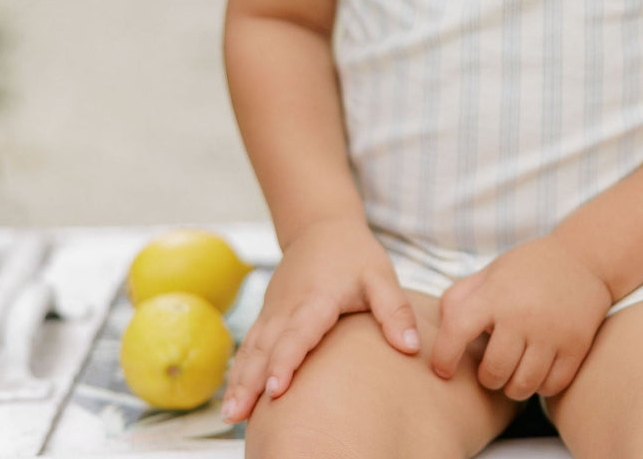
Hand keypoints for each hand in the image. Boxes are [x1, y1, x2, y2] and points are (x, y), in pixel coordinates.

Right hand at [221, 219, 419, 422]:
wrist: (321, 226)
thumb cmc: (355, 254)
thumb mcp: (380, 275)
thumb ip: (395, 311)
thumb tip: (412, 348)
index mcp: (318, 298)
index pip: (299, 333)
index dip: (286, 361)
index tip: (276, 390)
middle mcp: (289, 306)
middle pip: (266, 347)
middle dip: (251, 382)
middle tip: (238, 416)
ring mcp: (273, 310)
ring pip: (252, 349)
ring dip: (238, 382)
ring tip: (230, 416)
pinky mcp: (266, 315)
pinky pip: (249, 346)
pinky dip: (238, 372)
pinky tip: (232, 399)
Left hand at [430, 234, 613, 400]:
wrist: (584, 258)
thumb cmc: (529, 268)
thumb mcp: (491, 272)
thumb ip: (459, 298)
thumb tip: (443, 329)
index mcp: (496, 293)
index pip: (457, 331)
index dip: (444, 356)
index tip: (444, 369)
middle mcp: (522, 314)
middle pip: (493, 371)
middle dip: (487, 376)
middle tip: (492, 365)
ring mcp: (551, 332)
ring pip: (521, 386)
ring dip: (512, 385)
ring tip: (513, 370)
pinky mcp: (576, 346)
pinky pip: (550, 387)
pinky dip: (540, 385)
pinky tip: (537, 368)